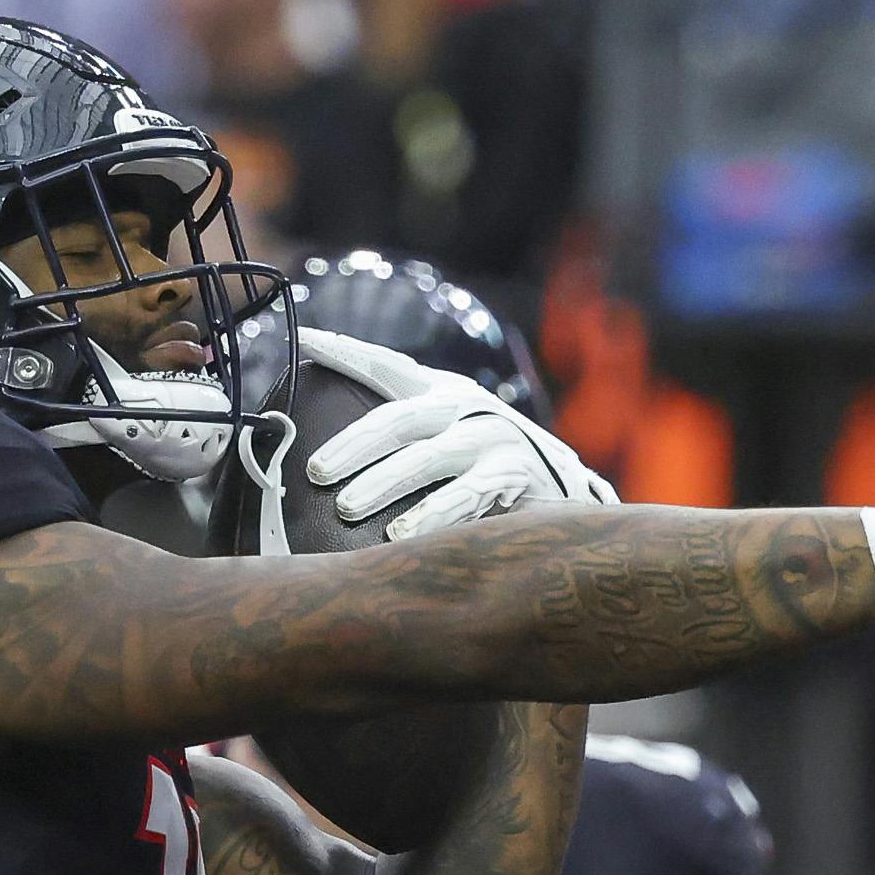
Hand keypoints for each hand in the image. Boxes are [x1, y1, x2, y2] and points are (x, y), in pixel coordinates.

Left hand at [294, 326, 614, 538]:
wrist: (567, 490)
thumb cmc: (491, 464)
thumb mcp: (451, 432)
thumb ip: (407, 429)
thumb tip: (331, 445)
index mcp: (443, 392)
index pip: (388, 367)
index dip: (349, 352)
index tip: (307, 340)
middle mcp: (466, 408)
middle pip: (399, 419)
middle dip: (354, 445)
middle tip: (317, 472)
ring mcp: (492, 440)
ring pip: (427, 459)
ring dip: (384, 483)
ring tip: (346, 508)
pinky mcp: (513, 477)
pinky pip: (464, 498)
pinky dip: (430, 517)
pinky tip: (400, 535)